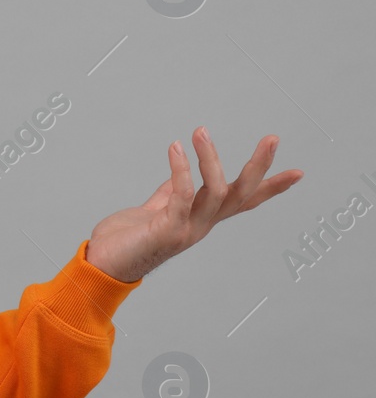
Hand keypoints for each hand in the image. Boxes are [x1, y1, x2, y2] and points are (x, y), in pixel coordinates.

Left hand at [84, 127, 303, 282]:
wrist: (100, 266)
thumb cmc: (126, 240)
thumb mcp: (155, 211)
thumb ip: (171, 194)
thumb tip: (181, 173)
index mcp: (202, 219)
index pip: (244, 202)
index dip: (271, 188)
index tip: (298, 172)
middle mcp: (201, 226)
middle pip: (241, 195)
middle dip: (259, 167)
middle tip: (272, 138)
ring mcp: (188, 229)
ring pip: (215, 191)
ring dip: (210, 158)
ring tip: (199, 131)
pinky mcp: (168, 230)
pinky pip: (182, 195)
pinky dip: (181, 170)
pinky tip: (175, 149)